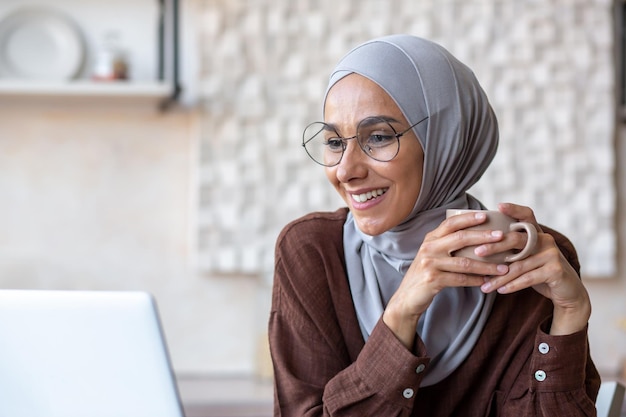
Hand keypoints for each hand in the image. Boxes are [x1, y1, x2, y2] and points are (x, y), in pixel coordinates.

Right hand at [383, 210, 509, 348]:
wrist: (407, 297)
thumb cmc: (426, 273)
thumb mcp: (433, 254)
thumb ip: (447, 244)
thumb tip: (478, 236)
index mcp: (430, 239)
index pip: (451, 223)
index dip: (468, 218)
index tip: (485, 215)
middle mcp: (429, 248)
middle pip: (460, 238)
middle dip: (483, 237)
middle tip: (502, 237)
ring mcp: (430, 263)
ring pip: (464, 262)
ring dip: (486, 265)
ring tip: (503, 268)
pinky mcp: (433, 279)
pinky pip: (460, 279)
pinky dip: (476, 280)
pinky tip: (486, 281)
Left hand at [478, 203, 590, 334]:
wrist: (567, 292)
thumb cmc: (540, 273)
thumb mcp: (527, 259)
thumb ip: (512, 251)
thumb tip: (479, 249)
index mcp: (537, 234)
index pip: (527, 216)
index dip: (514, 209)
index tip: (499, 205)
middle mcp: (545, 240)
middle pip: (516, 239)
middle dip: (494, 246)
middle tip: (477, 252)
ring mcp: (552, 254)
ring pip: (519, 265)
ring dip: (499, 277)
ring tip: (485, 286)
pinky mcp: (556, 270)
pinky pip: (528, 277)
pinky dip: (512, 285)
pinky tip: (500, 290)